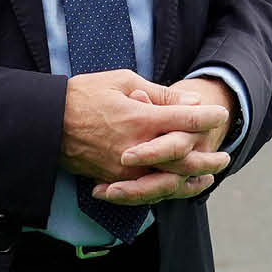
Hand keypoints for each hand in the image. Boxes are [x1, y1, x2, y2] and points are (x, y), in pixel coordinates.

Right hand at [60, 70, 229, 193]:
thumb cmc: (84, 94)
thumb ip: (159, 94)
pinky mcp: (115, 181)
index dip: (207, 117)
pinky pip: (148, 190)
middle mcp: (136, 147)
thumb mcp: (122, 81)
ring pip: (168, 180)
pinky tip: (179, 186)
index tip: (221, 114)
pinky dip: (168, 190)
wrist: (46, 123)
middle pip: (183, 158)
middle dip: (208, 158)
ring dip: (192, 180)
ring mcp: (125, 169)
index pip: (185, 119)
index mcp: (140, 118)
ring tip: (208, 176)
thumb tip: (190, 101)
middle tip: (225, 156)